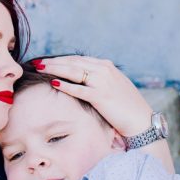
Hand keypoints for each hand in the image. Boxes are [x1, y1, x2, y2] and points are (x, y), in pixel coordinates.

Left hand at [34, 56, 151, 136]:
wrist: (142, 121)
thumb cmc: (126, 107)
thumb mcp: (113, 87)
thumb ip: (99, 80)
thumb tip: (81, 80)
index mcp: (106, 66)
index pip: (78, 59)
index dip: (60, 59)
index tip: (46, 60)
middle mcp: (104, 70)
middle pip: (72, 62)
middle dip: (53, 61)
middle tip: (37, 62)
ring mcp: (103, 82)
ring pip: (73, 71)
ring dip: (55, 68)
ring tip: (40, 68)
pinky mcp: (101, 96)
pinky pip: (79, 89)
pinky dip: (66, 85)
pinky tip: (53, 83)